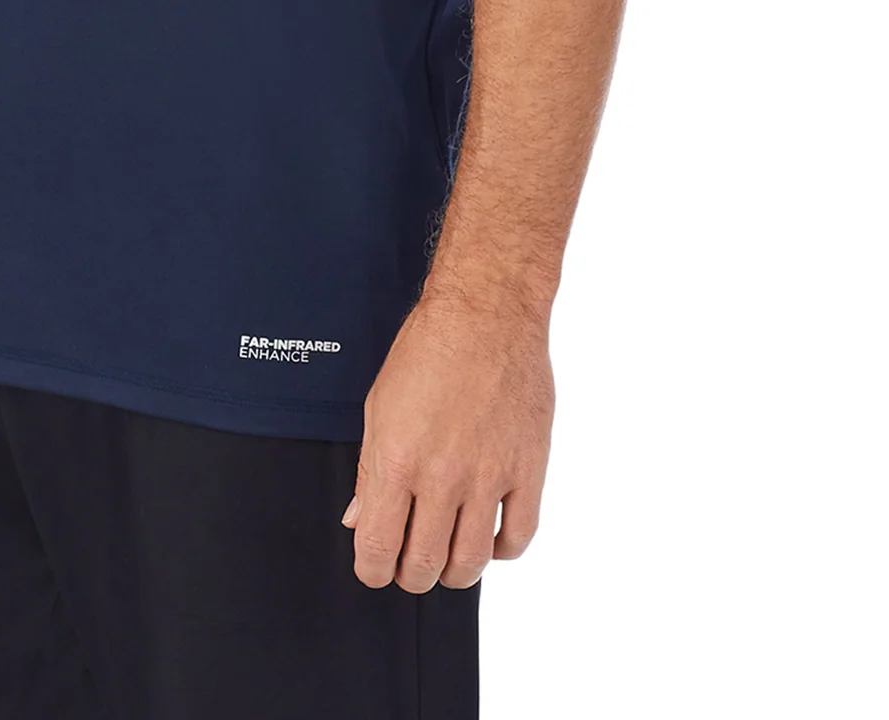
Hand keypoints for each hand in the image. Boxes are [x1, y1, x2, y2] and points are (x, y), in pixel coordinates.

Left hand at [345, 288, 553, 590]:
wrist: (487, 313)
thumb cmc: (429, 349)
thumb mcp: (379, 405)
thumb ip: (369, 470)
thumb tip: (360, 519)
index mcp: (397, 460)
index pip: (377, 550)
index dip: (372, 571)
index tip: (375, 567)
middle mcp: (442, 477)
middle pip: (424, 566)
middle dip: (410, 575)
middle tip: (409, 563)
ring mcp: (489, 477)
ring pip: (471, 563)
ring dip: (453, 572)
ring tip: (446, 555)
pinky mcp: (528, 470)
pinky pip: (517, 538)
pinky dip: (500, 550)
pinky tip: (488, 535)